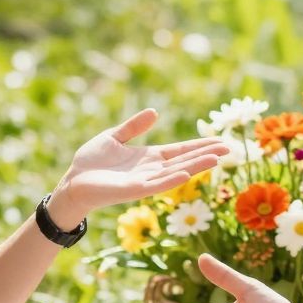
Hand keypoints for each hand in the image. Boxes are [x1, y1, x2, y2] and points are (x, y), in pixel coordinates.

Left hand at [48, 109, 228, 225]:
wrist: (72, 182)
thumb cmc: (91, 163)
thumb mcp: (114, 137)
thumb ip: (134, 127)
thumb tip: (154, 112)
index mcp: (149, 157)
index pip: (180, 151)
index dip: (200, 146)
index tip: (221, 142)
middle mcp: (151, 170)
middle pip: (185, 161)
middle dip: (206, 155)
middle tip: (230, 149)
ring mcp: (144, 181)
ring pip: (176, 173)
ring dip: (196, 167)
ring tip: (217, 159)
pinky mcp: (133, 190)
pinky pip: (156, 185)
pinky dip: (171, 180)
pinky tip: (186, 174)